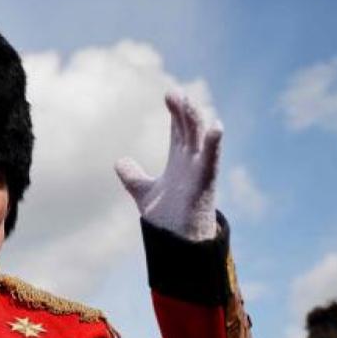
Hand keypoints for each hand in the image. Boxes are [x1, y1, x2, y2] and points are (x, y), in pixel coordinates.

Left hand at [115, 91, 222, 241]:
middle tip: (173, 93)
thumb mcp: (145, 193)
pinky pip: (212, 160)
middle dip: (183, 111)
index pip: (179, 130)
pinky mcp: (205, 183)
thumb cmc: (168, 218)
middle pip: (189, 129)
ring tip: (188, 102)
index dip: (176, 112)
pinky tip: (217, 126)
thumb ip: (133, 176)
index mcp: (179, 161)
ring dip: (194, 120)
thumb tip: (119, 162)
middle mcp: (191, 162)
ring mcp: (199, 171)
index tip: (170, 94)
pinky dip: (214, 144)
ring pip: (200, 139)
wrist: (175, 243)